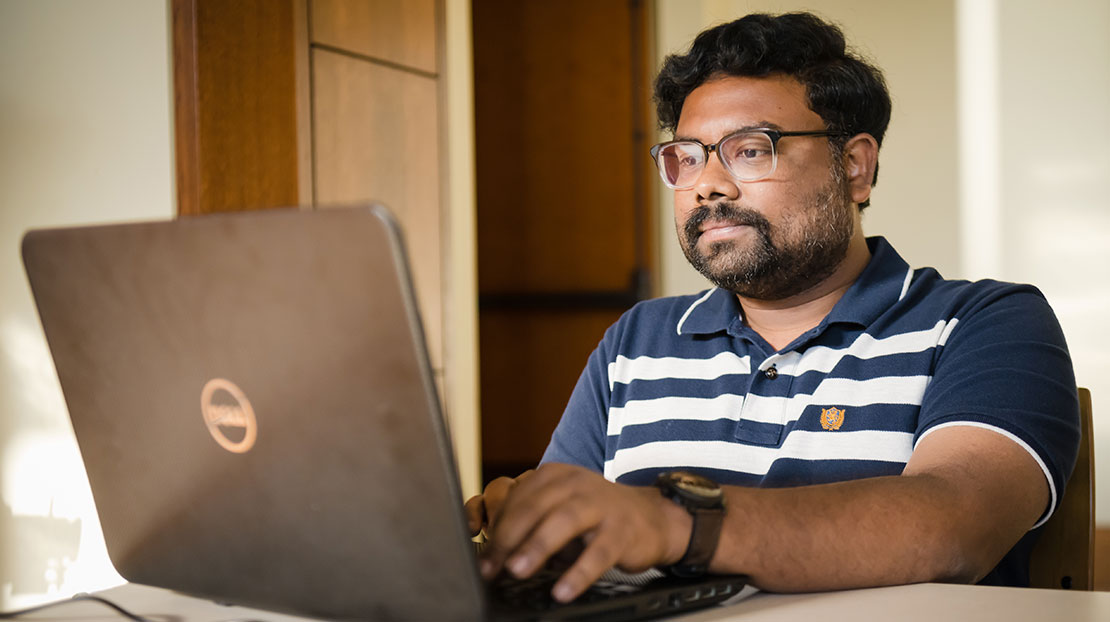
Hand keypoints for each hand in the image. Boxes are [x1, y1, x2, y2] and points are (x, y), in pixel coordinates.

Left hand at [476, 463, 690, 602]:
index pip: (516, 500)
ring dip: (537, 546)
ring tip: (517, 570)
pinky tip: (562, 591)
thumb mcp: (559, 509)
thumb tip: (492, 554)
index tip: (481, 558)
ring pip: (564, 522)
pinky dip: (578, 573)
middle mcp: (576, 484)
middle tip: (490, 567)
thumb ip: (528, 523)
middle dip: (508, 539)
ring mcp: (601, 505)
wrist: (651, 517)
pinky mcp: (622, 530)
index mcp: (554, 476)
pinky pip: (598, 553)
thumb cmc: (595, 516)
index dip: (495, 529)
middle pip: (534, 508)